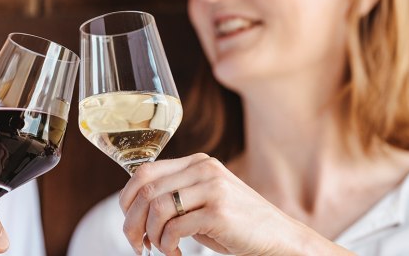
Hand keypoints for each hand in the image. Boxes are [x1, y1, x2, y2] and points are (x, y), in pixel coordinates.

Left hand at [119, 154, 350, 255]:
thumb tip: (133, 209)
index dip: (127, 199)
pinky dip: (167, 245)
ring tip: (160, 249)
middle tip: (137, 243)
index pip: (144, 171)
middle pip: (145, 189)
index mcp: (198, 162)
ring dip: (151, 235)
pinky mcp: (219, 212)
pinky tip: (177, 252)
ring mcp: (212, 188)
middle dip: (132, 221)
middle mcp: (204, 169)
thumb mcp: (204, 201)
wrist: (280, 237)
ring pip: (157, 208)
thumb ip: (176, 195)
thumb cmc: (237, 224)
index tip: (130, 222)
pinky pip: (175, 228)